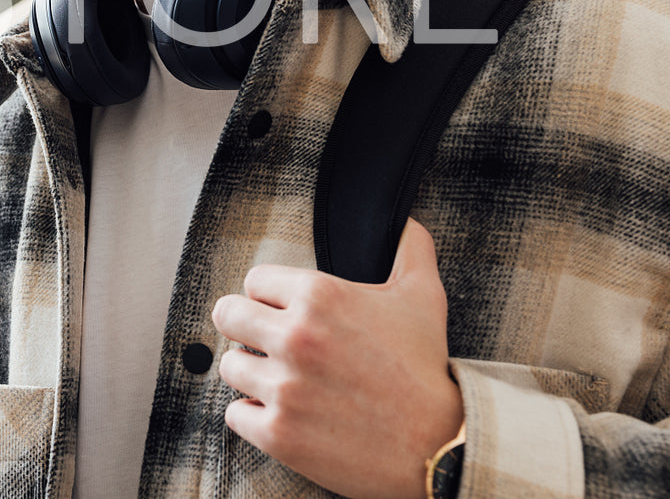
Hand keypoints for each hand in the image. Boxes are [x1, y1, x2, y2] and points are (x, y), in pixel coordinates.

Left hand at [210, 218, 463, 498]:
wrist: (441, 446)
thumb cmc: (427, 370)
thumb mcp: (423, 299)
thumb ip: (410, 250)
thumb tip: (405, 222)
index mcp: (318, 295)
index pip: (254, 280)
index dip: (269, 298)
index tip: (285, 314)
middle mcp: (294, 337)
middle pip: (227, 315)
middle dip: (246, 328)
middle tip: (270, 345)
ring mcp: (283, 387)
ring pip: (230, 366)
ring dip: (252, 374)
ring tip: (285, 382)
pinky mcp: (277, 433)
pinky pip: (235, 414)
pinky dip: (255, 416)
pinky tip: (285, 414)